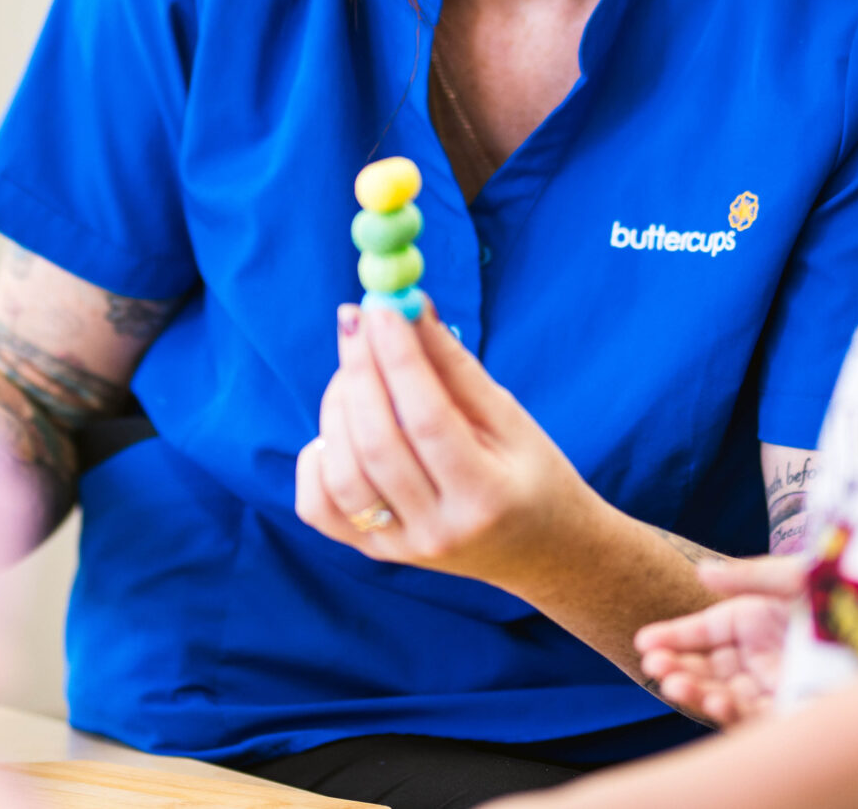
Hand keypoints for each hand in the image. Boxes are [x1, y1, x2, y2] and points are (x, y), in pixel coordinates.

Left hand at [295, 298, 594, 588]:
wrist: (540, 551)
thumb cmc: (531, 473)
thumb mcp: (509, 417)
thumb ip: (454, 366)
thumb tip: (408, 305)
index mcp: (486, 496)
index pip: (429, 420)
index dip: (400, 359)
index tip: (381, 308)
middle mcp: (439, 530)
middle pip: (379, 445)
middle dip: (360, 371)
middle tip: (357, 319)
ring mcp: (402, 548)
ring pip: (343, 476)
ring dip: (338, 408)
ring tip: (355, 371)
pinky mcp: (374, 553)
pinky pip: (319, 509)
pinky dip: (318, 459)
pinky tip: (339, 429)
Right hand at [636, 557, 803, 727]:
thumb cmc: (841, 593)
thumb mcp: (792, 579)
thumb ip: (747, 577)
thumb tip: (702, 572)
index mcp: (756, 622)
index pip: (704, 632)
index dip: (673, 637)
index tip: (642, 642)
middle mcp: (760, 656)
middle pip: (708, 669)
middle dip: (678, 669)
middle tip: (653, 666)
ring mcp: (773, 686)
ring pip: (724, 696)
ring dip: (696, 694)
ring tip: (675, 686)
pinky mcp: (792, 711)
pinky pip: (754, 719)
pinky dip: (732, 714)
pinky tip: (715, 702)